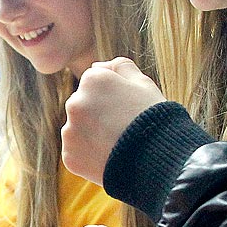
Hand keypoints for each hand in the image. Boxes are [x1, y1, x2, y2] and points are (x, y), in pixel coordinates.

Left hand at [62, 58, 165, 183]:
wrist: (157, 161)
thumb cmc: (154, 119)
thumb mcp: (144, 84)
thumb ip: (120, 67)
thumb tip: (97, 65)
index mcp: (92, 80)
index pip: (94, 82)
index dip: (113, 95)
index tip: (127, 108)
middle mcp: (75, 102)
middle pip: (82, 104)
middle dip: (97, 113)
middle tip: (122, 128)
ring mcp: (70, 130)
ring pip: (78, 128)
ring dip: (91, 133)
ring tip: (117, 144)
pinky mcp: (69, 155)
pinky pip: (76, 152)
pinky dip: (89, 155)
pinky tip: (109, 157)